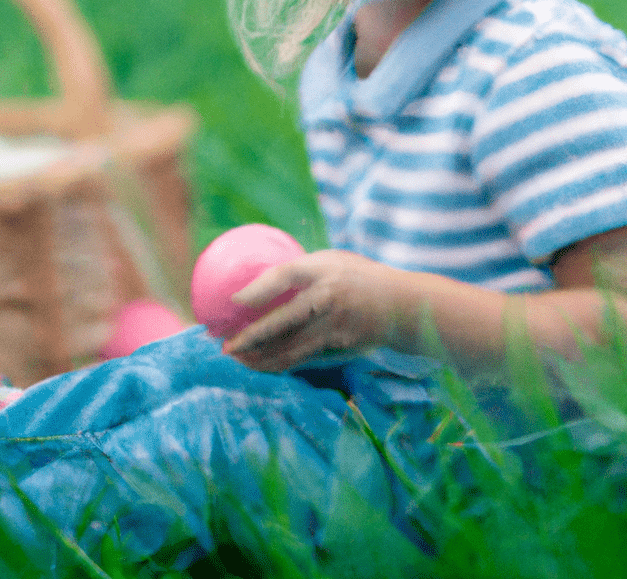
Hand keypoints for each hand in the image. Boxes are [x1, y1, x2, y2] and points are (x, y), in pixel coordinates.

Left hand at [222, 250, 406, 370]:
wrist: (402, 306)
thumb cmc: (362, 278)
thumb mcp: (336, 262)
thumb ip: (305, 271)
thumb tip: (261, 283)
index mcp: (325, 268)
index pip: (284, 275)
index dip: (257, 289)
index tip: (233, 301)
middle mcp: (329, 296)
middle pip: (281, 322)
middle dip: (249, 338)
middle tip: (225, 346)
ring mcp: (335, 326)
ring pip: (289, 349)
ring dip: (259, 358)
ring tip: (238, 359)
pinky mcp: (340, 348)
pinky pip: (302, 359)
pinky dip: (279, 364)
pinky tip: (263, 364)